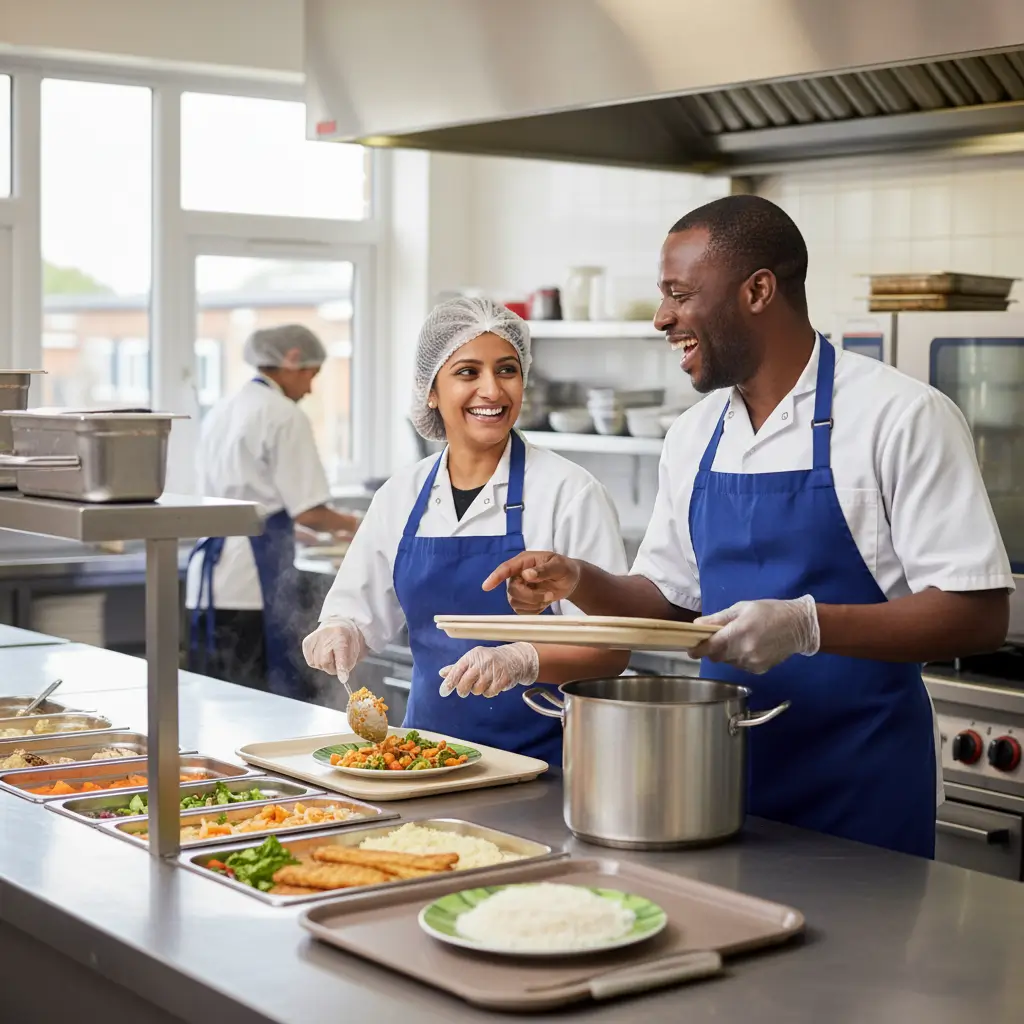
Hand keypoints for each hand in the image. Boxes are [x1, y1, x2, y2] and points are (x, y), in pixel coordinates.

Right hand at [301, 620, 367, 682]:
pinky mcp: (306, 642)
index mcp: (341, 634)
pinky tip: (323, 655)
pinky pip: (311, 661)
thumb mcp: (356, 649)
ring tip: (331, 657)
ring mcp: (314, 638)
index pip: (340, 654)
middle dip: (332, 668)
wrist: (339, 624)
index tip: (343, 678)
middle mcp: (325, 635)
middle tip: (338, 665)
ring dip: (325, 666)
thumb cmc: (349, 639)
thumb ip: (349, 663)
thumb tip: (342, 677)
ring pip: (317, 663)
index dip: (341, 668)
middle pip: (325, 662)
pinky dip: (317, 662)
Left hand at [438, 642, 539, 697]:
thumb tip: (442, 673)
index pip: (456, 670)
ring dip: (478, 690)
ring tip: (484, 682)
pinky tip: (493, 684)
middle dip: (462, 690)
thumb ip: (458, 667)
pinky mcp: (502, 679)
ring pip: (476, 690)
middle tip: (464, 691)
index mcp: (472, 656)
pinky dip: (489, 692)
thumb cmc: (490, 659)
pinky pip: (489, 693)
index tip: (443, 692)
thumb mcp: (473, 659)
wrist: (515, 658)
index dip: (449, 683)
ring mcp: (493, 671)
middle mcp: (482, 662)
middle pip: (464, 684)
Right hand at [482, 551, 580, 613]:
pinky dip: (534, 610)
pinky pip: (521, 611)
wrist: (570, 580)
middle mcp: (518, 575)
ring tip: (549, 596)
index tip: (486, 587)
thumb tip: (526, 574)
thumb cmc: (564, 568)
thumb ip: (544, 570)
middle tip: (550, 595)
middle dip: (531, 596)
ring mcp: (520, 589)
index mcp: (524, 562)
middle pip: (512, 591)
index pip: (506, 569)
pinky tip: (543, 603)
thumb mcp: (559, 565)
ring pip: (515, 602)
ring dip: (534, 603)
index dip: (495, 577)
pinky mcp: (523, 602)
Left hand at [689, 595, 819, 674]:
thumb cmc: (769, 611)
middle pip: (716, 656)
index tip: (690, 648)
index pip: (709, 647)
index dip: (697, 649)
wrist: (799, 626)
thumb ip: (718, 618)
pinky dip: (739, 658)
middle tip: (718, 638)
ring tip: (739, 639)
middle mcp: (744, 651)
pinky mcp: (759, 670)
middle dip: (712, 649)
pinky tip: (750, 646)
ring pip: (728, 662)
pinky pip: (740, 666)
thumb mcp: (742, 608)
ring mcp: (752, 663)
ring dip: (726, 653)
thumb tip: (697, 625)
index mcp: (738, 632)